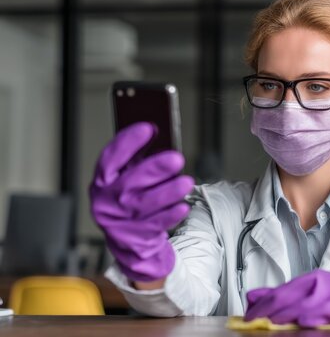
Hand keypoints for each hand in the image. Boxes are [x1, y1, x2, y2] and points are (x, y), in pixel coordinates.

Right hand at [90, 122, 193, 281]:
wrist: (128, 242)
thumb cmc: (129, 201)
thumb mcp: (126, 178)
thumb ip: (136, 158)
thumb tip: (155, 133)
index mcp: (102, 181)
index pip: (110, 158)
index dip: (128, 142)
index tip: (149, 128)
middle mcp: (107, 200)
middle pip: (130, 182)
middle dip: (155, 168)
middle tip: (177, 158)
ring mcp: (121, 220)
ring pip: (145, 204)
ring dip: (168, 192)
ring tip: (187, 182)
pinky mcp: (136, 237)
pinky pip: (156, 224)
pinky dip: (170, 215)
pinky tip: (183, 206)